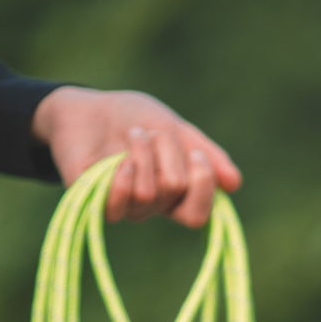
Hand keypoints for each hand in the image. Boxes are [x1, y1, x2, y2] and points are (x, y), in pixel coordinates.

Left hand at [30, 86, 240, 227]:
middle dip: (168, 151)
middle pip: (175, 190)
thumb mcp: (176, 129)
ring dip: (143, 152)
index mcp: (173, 195)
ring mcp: (123, 207)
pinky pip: (120, 203)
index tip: (196, 155)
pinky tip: (118, 159)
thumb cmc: (131, 118)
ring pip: (150, 192)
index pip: (197, 216)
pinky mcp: (94, 203)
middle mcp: (150, 207)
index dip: (203, 186)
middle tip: (151, 132)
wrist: (86, 106)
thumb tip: (234, 185)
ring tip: (132, 134)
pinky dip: (124, 175)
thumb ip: (205, 155)